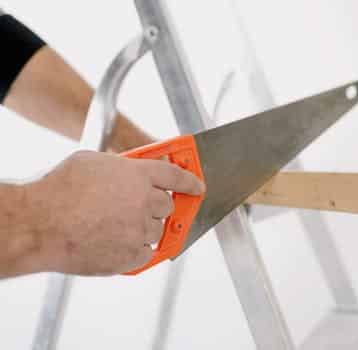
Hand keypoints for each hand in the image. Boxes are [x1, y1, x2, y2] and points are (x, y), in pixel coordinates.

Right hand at [26, 150, 204, 275]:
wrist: (40, 224)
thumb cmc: (59, 191)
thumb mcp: (93, 162)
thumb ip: (121, 167)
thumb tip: (130, 171)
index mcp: (138, 176)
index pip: (176, 176)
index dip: (190, 181)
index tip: (198, 187)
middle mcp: (145, 202)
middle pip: (169, 206)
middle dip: (159, 206)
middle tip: (141, 208)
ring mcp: (140, 231)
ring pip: (158, 231)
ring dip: (146, 229)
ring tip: (118, 226)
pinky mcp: (130, 256)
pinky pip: (146, 254)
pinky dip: (137, 250)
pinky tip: (116, 243)